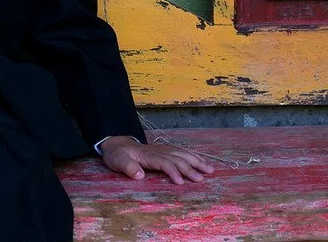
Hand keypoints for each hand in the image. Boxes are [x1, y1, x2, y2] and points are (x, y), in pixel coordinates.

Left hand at [99, 136, 213, 184]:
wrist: (117, 144)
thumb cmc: (117, 155)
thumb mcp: (118, 161)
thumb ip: (127, 167)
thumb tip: (140, 175)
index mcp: (148, 155)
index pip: (164, 163)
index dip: (173, 171)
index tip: (181, 182)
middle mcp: (159, 151)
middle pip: (177, 158)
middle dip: (190, 168)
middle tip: (202, 179)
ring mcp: (163, 150)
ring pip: (183, 154)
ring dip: (197, 161)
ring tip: (210, 170)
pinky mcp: (165, 151)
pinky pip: (182, 152)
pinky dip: (194, 156)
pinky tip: (202, 161)